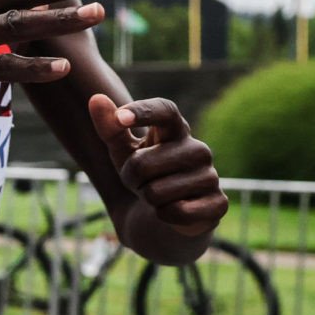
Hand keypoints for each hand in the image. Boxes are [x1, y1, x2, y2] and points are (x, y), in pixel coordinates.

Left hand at [88, 96, 225, 236]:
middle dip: (131, 179)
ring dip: (147, 199)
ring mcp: (211, 176)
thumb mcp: (124, 151)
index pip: (165, 111)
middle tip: (142, 182)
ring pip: (155, 192)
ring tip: (158, 196)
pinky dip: (164, 215)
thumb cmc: (146, 174)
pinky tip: (172, 211)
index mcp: (176, 130)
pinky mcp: (218, 203)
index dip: (143, 112)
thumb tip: (96, 99)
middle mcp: (198, 149)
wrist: (170, 213)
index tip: (121, 117)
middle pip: (142, 164)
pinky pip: (177, 212)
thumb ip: (110, 127)